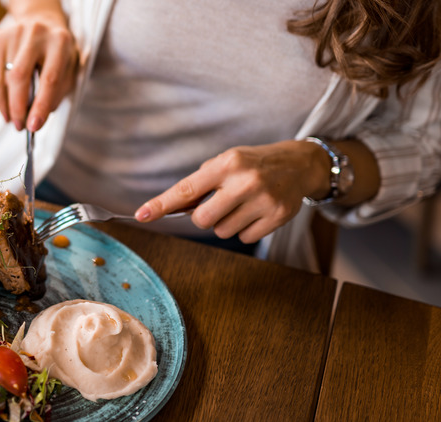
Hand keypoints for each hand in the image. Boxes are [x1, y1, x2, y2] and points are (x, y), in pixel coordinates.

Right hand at [0, 4, 78, 131]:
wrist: (43, 20)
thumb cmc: (59, 53)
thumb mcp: (68, 70)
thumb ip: (56, 93)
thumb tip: (36, 118)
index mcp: (60, 42)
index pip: (49, 79)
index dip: (40, 106)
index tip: (34, 127)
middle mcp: (37, 34)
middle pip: (20, 76)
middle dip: (18, 106)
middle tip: (20, 127)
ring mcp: (16, 33)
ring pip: (6, 77)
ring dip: (9, 104)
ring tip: (14, 120)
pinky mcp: (0, 37)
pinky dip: (0, 95)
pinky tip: (5, 109)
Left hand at [134, 140, 329, 242]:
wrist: (299, 164)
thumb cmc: (252, 165)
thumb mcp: (226, 163)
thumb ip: (200, 184)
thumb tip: (171, 209)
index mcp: (227, 164)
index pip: (186, 190)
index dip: (161, 204)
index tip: (141, 215)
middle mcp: (245, 181)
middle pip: (203, 220)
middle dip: (204, 218)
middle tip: (218, 204)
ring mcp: (263, 200)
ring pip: (223, 232)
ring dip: (226, 223)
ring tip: (242, 205)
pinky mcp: (277, 216)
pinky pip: (244, 238)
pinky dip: (245, 230)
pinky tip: (256, 213)